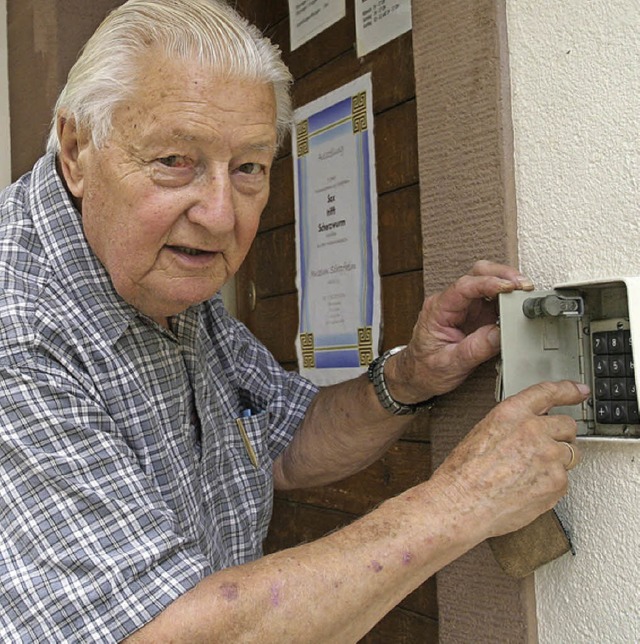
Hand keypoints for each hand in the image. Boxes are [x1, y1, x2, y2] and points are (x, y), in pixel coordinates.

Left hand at [387, 260, 533, 401]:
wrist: (416, 376)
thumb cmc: (425, 369)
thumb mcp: (451, 364)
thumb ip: (476, 349)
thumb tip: (500, 333)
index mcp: (438, 309)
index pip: (464, 287)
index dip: (489, 283)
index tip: (510, 287)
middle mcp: (450, 302)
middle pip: (477, 273)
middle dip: (503, 274)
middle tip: (524, 286)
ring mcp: (464, 307)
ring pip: (488, 281)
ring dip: (508, 284)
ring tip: (525, 296)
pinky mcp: (475, 315)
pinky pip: (493, 299)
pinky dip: (508, 299)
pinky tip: (518, 306)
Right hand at [429, 380, 587, 538]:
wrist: (461, 503)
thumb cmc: (464, 472)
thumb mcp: (483, 432)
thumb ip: (513, 423)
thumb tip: (530, 425)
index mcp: (512, 413)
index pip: (548, 392)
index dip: (568, 390)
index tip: (579, 391)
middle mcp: (533, 430)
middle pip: (567, 425)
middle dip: (560, 435)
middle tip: (545, 447)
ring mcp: (548, 456)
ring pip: (570, 454)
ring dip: (557, 461)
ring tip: (531, 472)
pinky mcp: (557, 482)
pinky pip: (564, 480)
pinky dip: (551, 484)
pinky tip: (528, 488)